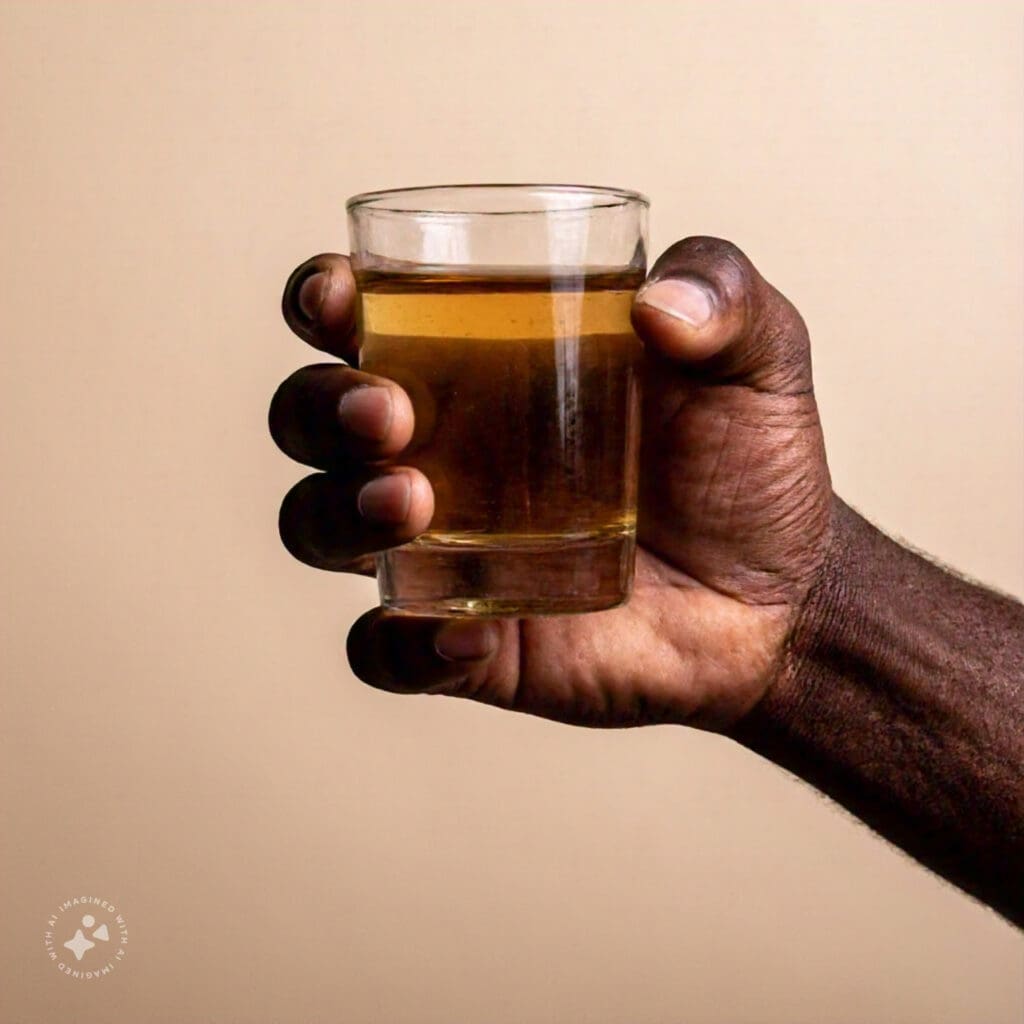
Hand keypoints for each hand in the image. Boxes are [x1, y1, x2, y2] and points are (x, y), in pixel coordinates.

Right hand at [270, 238, 831, 730]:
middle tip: (388, 412)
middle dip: (321, 408)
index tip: (338, 296)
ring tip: (414, 504)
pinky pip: (387, 651)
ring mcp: (442, 552)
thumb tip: (657, 305)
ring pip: (321, 528)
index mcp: (481, 367)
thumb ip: (725, 295)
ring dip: (338, 513)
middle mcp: (439, 453)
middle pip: (313, 419)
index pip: (362, 320)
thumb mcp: (759, 359)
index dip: (322, 299)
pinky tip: (466, 636)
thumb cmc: (748, 465)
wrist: (778, 596)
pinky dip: (399, 645)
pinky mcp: (466, 643)